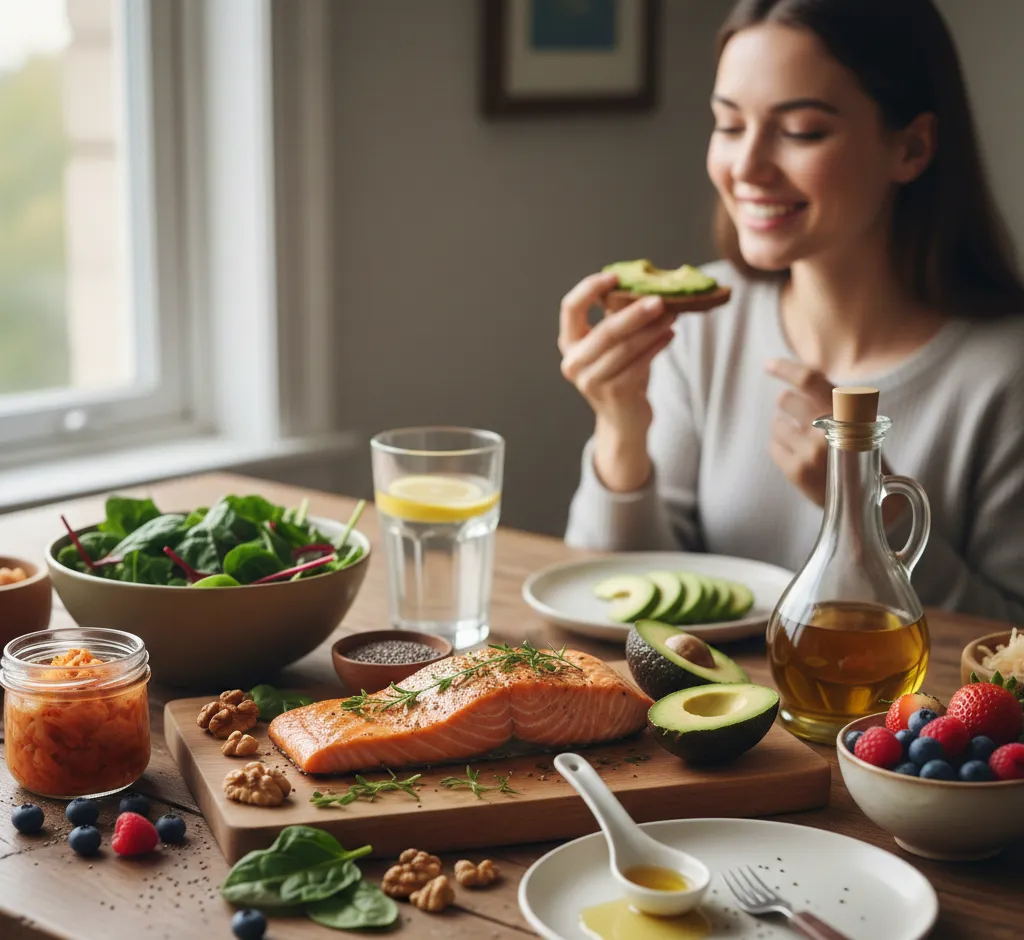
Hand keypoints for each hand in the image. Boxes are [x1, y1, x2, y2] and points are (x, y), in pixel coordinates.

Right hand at [559, 272, 676, 490]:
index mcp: (569, 343)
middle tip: (659, 299)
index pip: (570, 308)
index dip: (590, 289)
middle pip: (605, 330)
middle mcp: (574, 363)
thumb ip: (618, 318)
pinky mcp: (614, 393)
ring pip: (626, 347)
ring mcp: (591, 381)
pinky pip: (640, 364)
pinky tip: (670, 336)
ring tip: (672, 315)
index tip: (615, 276)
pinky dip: (657, 347)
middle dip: (635, 312)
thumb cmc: (619, 373)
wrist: (623, 419)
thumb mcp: (613, 344)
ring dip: (652, 329)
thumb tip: (644, 284)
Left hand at [766, 358, 908, 526]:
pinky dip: (781, 447)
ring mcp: (810, 451)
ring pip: (777, 424)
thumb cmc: (862, 456)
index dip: (786, 368)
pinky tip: (799, 456)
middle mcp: (828, 428)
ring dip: (785, 428)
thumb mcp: (859, 423)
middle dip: (787, 404)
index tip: (768, 365)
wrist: (871, 502)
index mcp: (847, 411)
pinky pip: (773, 446)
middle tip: (795, 413)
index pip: (809, 379)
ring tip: (803, 442)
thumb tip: (795, 383)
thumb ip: (834, 404)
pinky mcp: (796, 471)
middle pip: (786, 400)